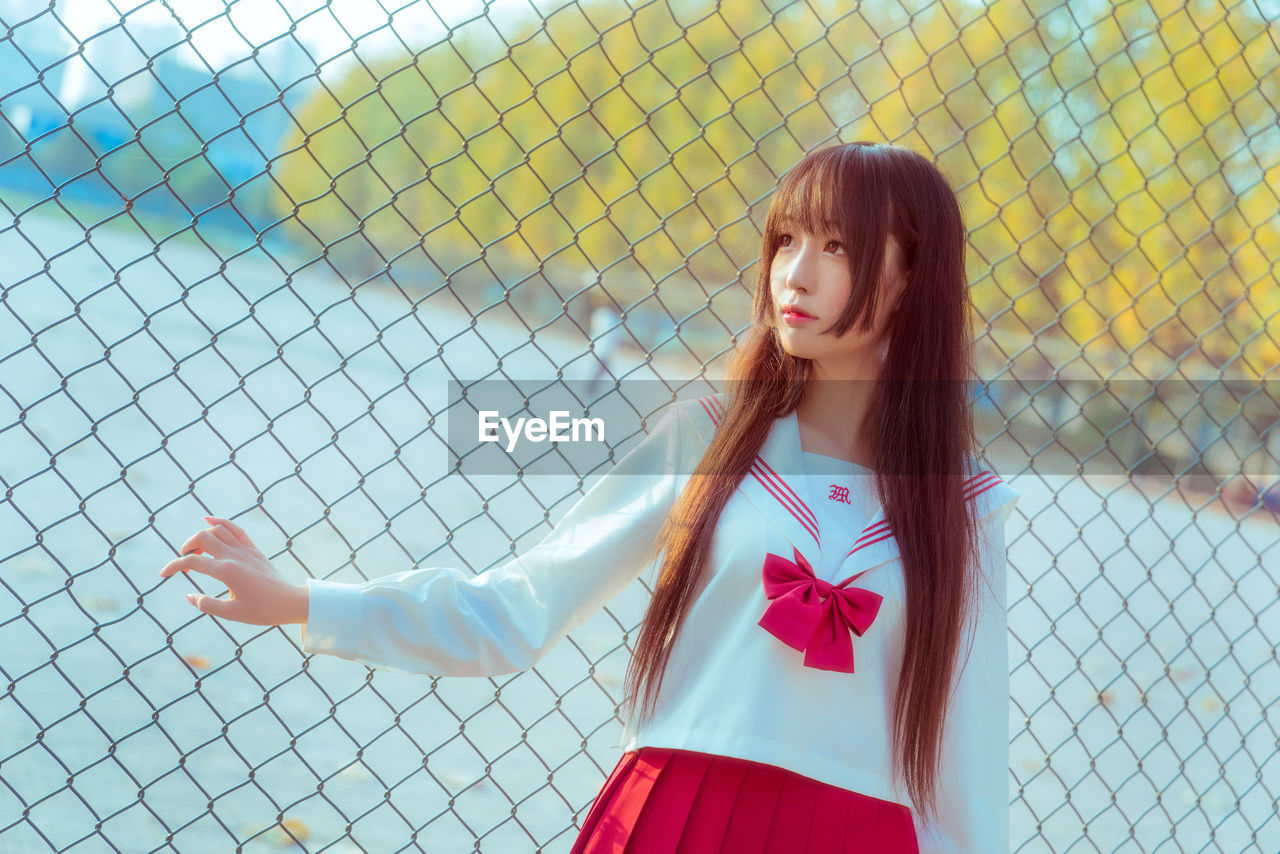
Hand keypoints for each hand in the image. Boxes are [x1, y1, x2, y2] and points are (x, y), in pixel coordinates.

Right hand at [158, 515, 308, 625]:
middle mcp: (235, 556)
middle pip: (202, 537)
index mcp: (227, 571)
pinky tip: (209, 521)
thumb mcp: (231, 613)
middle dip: (186, 546)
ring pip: (218, 529)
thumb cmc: (262, 610)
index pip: (192, 561)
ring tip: (196, 551)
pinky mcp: (253, 549)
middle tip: (184, 563)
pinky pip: (235, 529)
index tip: (163, 575)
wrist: (289, 602)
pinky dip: (220, 522)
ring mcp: (245, 550)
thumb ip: (206, 604)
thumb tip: (189, 595)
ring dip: (201, 535)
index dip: (173, 566)